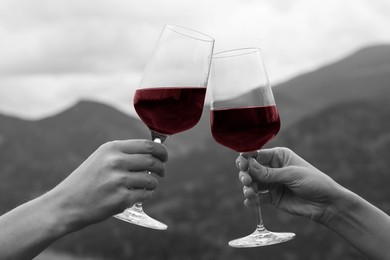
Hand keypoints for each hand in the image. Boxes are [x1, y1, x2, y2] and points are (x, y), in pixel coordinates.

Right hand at [45, 139, 167, 231]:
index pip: (147, 145)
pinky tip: (138, 195)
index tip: (164, 157)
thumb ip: (125, 154)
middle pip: (152, 160)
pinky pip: (145, 194)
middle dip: (161, 167)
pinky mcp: (121, 199)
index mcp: (112, 148)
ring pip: (151, 179)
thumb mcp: (102, 158)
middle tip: (161, 172)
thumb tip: (154, 153)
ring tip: (146, 186)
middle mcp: (115, 161)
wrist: (66, 204)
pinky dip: (146, 195)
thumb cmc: (88, 180)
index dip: (161, 151)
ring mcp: (118, 180)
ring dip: (153, 183)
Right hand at [237, 147, 344, 223]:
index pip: (257, 155)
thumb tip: (249, 165)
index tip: (242, 165)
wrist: (326, 204)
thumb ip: (269, 173)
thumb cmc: (313, 182)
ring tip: (250, 193)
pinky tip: (250, 202)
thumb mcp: (291, 175)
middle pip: (251, 169)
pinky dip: (252, 200)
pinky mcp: (272, 197)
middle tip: (247, 180)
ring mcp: (271, 183)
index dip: (247, 159)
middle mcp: (272, 168)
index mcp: (278, 156)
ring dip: (248, 187)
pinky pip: (258, 197)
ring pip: (252, 183)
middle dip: (245, 174)